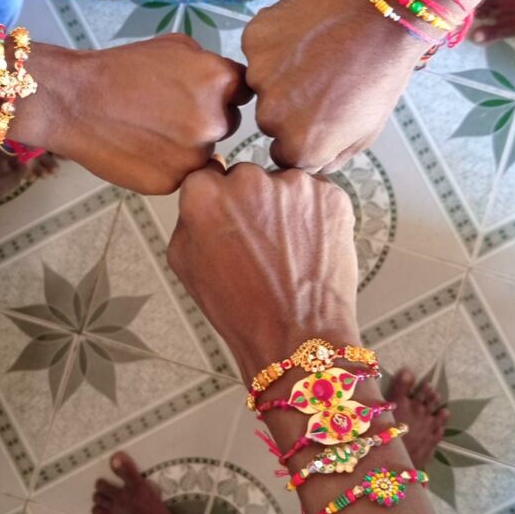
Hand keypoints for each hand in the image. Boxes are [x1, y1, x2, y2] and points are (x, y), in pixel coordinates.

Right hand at [11, 34, 250, 193]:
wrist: (76, 100)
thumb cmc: (124, 68)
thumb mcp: (176, 46)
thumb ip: (211, 64)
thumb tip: (231, 82)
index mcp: (221, 81)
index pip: (245, 92)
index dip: (224, 93)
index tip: (205, 93)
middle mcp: (216, 120)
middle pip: (230, 123)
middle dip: (207, 118)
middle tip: (171, 111)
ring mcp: (196, 155)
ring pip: (207, 151)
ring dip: (189, 144)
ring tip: (153, 129)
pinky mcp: (174, 180)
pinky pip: (183, 173)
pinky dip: (169, 164)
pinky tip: (144, 148)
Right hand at [167, 161, 358, 380]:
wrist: (297, 338)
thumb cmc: (241, 309)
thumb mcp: (184, 264)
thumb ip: (188, 216)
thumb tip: (203, 189)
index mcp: (205, 194)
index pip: (208, 175)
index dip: (218, 201)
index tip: (228, 221)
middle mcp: (249, 180)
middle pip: (247, 176)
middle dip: (251, 201)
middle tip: (260, 243)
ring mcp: (293, 185)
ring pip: (284, 184)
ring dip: (284, 207)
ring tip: (287, 250)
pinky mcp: (330, 195)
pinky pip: (317, 195)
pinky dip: (315, 214)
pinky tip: (308, 248)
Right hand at [242, 0, 426, 171]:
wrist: (381, 15)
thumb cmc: (379, 75)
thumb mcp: (366, 132)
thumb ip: (331, 157)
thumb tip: (309, 164)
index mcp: (298, 147)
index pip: (283, 153)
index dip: (302, 133)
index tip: (319, 112)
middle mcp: (270, 118)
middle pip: (270, 119)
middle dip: (290, 105)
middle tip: (322, 79)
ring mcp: (258, 76)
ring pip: (262, 82)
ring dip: (281, 73)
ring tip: (316, 54)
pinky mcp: (254, 40)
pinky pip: (258, 48)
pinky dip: (274, 43)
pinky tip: (305, 34)